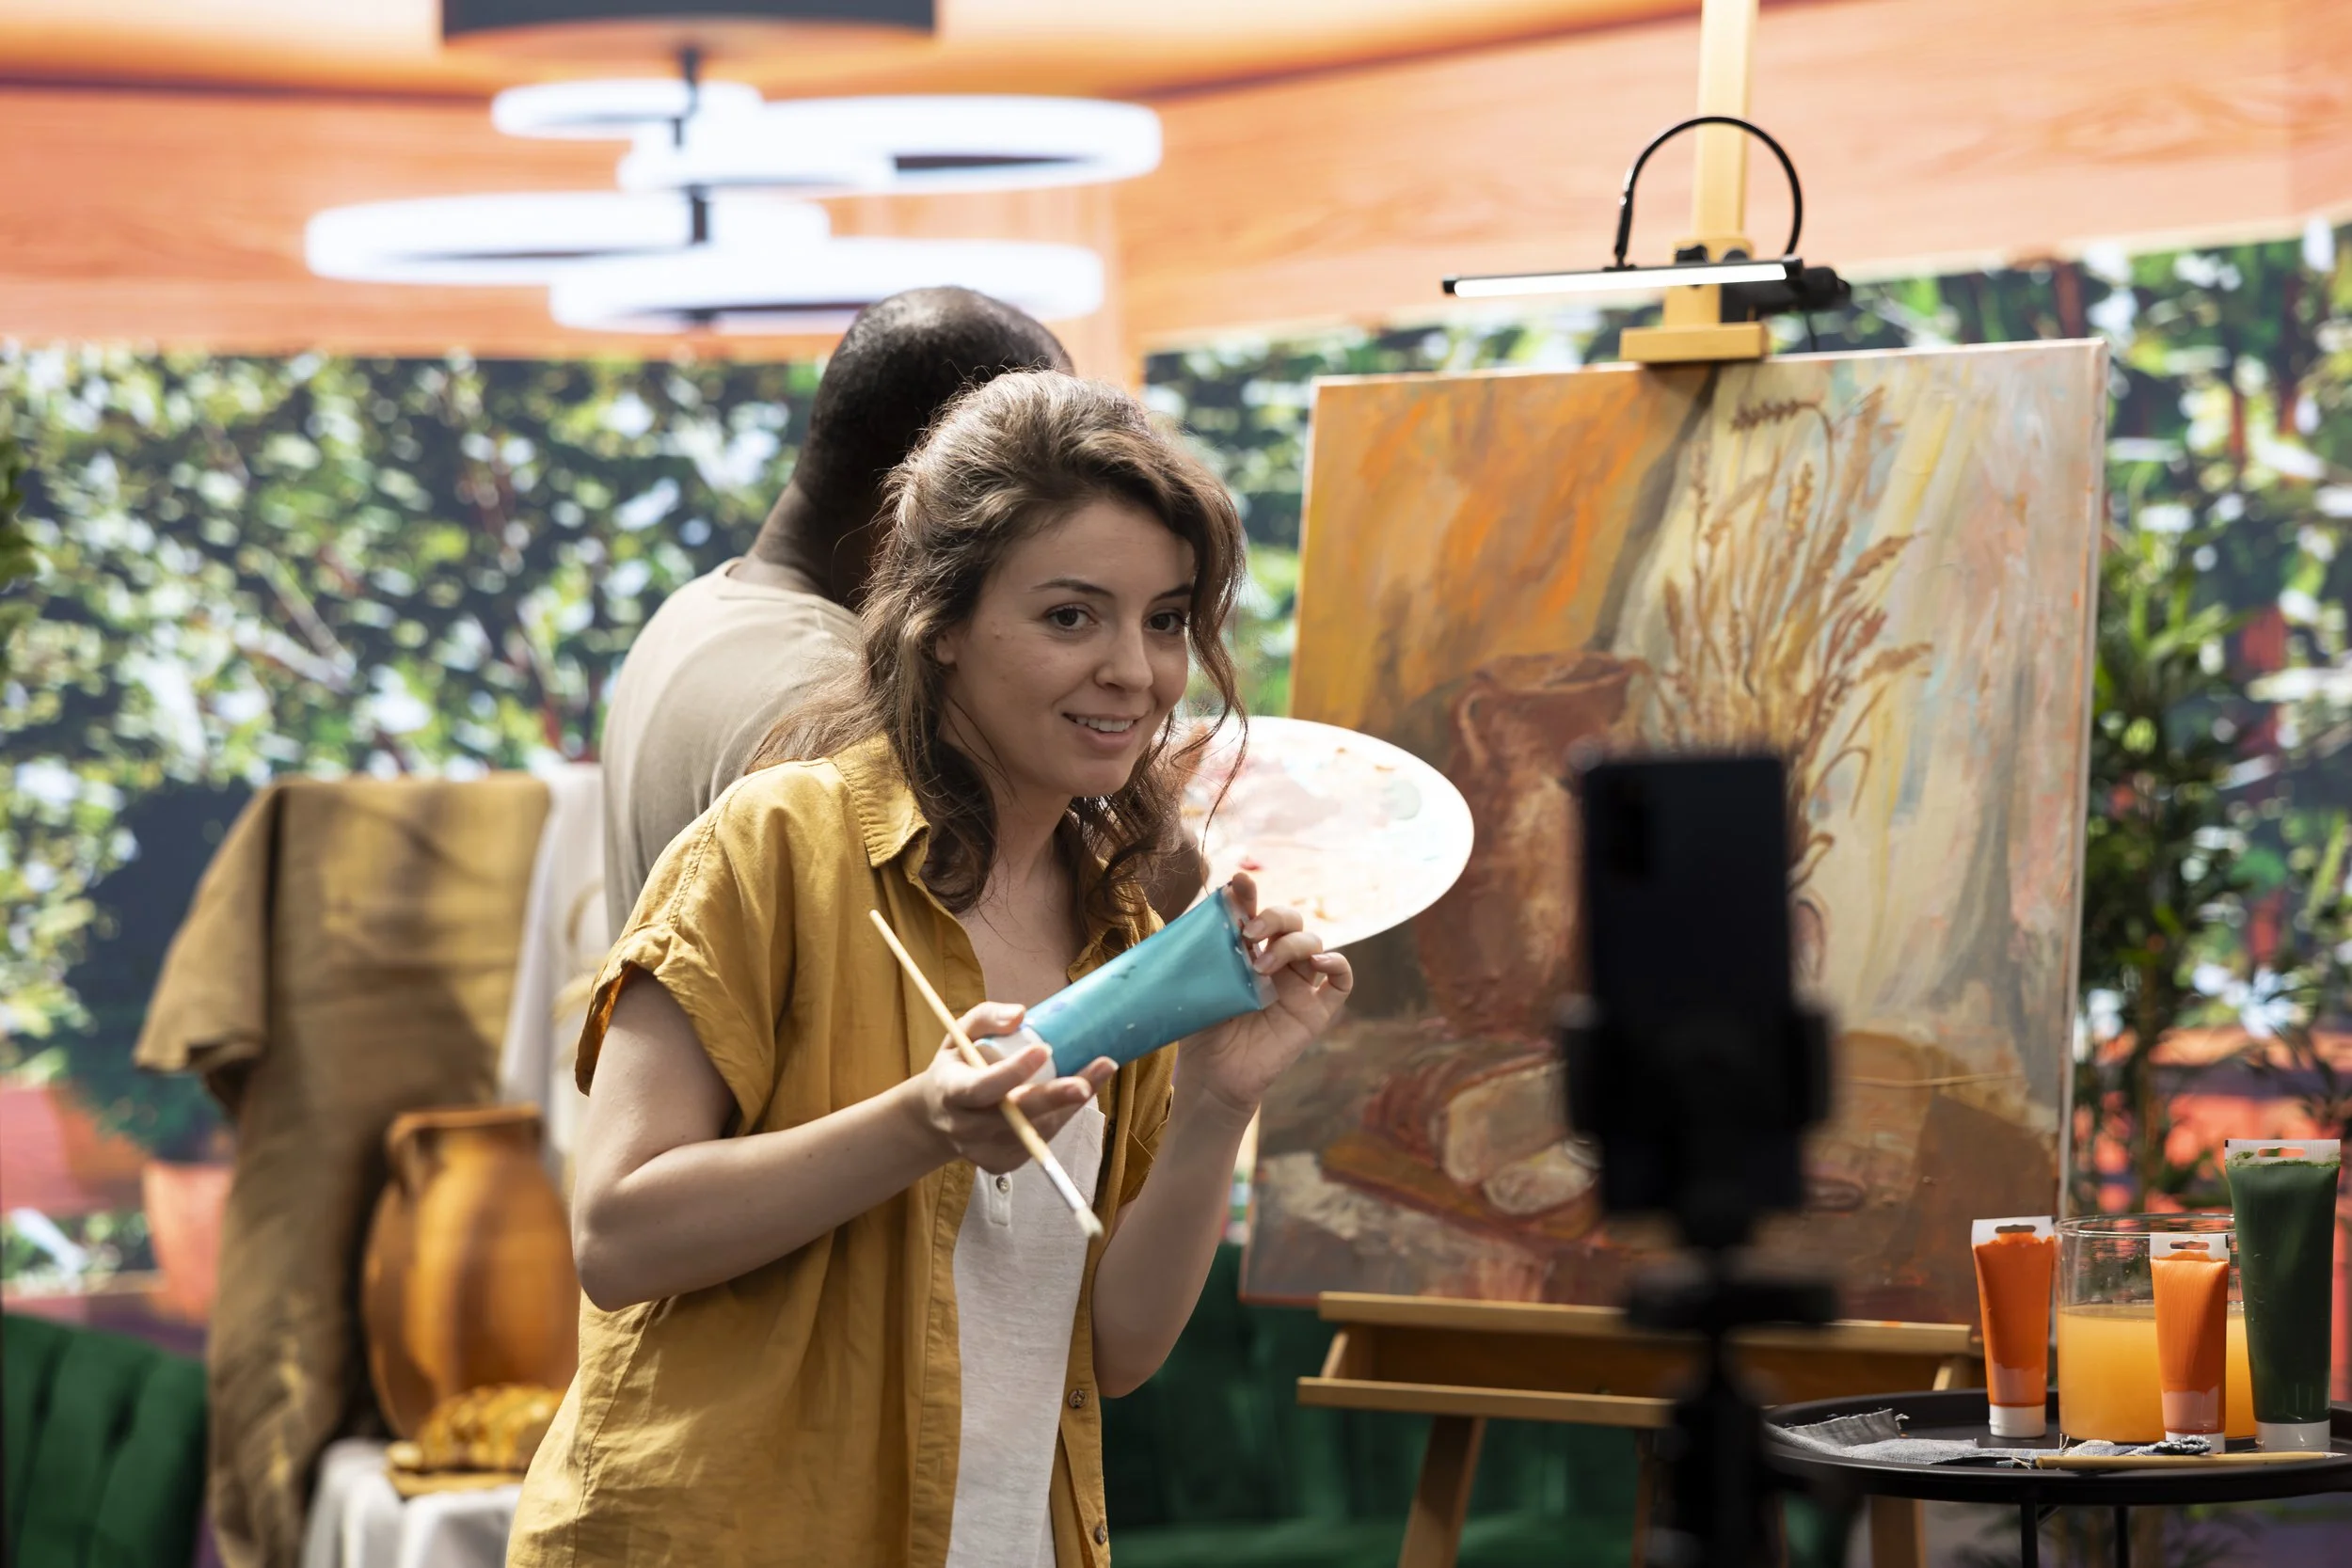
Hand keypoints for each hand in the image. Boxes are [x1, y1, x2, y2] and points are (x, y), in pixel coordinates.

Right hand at [909, 1002, 1116, 1173]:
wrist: (936, 1118)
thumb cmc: (956, 1067)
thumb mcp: (959, 1034)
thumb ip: (987, 1017)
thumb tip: (1021, 1014)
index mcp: (952, 1090)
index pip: (981, 1087)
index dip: (1012, 1073)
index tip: (1043, 1050)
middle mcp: (965, 1126)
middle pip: (1013, 1117)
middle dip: (1052, 1100)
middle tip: (1085, 1084)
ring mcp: (983, 1150)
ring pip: (1034, 1132)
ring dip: (1069, 1105)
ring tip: (1099, 1071)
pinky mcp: (1002, 1163)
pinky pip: (1038, 1142)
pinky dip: (1061, 1116)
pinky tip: (1075, 1094)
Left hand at [1177, 872, 1352, 1115]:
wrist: (1213, 1076)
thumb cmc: (1202, 1029)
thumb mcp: (1198, 986)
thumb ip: (1207, 950)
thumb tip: (1209, 910)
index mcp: (1247, 951)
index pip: (1254, 912)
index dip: (1250, 894)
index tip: (1238, 883)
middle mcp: (1276, 962)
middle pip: (1291, 920)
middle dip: (1274, 918)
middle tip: (1248, 935)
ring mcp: (1298, 985)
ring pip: (1314, 943)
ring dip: (1293, 945)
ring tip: (1262, 967)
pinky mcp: (1316, 1011)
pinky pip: (1342, 981)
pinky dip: (1338, 965)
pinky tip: (1321, 963)